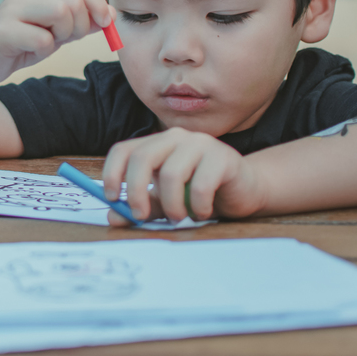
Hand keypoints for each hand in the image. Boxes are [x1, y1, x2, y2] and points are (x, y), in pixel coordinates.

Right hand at [0, 0, 115, 83]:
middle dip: (80, 25)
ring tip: (48, 42)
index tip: (106, 23)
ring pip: (60, 12)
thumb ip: (83, 21)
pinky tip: (30, 51)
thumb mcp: (57, 31)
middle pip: (73, 0)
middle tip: (66, 38)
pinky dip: (44, 50)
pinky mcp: (3, 30)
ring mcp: (12, 8)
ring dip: (63, 35)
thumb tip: (112, 14)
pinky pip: (43, 40)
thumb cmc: (21, 44)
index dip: (98, 3)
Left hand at [101, 127, 266, 224]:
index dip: (111, 173)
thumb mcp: (166, 200)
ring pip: (171, 174)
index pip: (124, 150)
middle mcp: (176, 138)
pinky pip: (201, 186)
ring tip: (180, 217)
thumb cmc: (201, 193)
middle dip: (136, 192)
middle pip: (142, 158)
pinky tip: (202, 211)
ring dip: (171, 204)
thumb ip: (142, 206)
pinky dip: (197, 206)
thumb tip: (112, 217)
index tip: (111, 199)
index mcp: (157, 144)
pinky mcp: (223, 157)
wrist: (245, 190)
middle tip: (140, 216)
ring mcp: (200, 144)